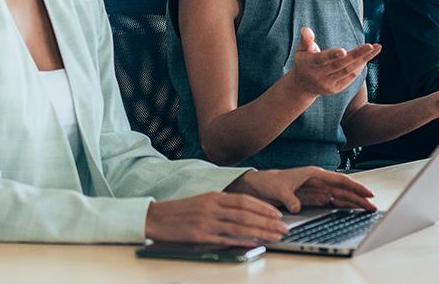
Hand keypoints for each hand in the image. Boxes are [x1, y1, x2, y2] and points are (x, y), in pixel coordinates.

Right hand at [145, 191, 291, 244]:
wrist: (154, 217)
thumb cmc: (179, 211)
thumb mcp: (202, 201)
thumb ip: (222, 206)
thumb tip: (244, 215)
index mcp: (214, 196)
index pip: (245, 200)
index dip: (263, 207)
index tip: (277, 214)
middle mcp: (212, 207)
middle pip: (246, 214)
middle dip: (268, 222)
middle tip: (284, 228)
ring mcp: (206, 221)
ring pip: (240, 226)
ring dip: (261, 232)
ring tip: (276, 237)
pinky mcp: (200, 235)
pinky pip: (225, 239)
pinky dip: (242, 241)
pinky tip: (254, 243)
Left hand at [226, 166, 376, 212]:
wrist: (259, 186)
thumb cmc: (269, 182)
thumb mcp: (279, 190)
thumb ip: (289, 198)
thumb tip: (296, 207)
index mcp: (314, 174)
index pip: (340, 180)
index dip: (355, 187)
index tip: (367, 193)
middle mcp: (319, 181)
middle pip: (344, 190)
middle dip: (359, 197)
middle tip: (372, 206)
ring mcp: (318, 190)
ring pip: (340, 197)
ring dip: (354, 203)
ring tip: (367, 210)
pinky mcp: (314, 198)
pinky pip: (332, 203)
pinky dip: (343, 207)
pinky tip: (352, 212)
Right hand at [284, 27, 379, 96]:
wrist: (302, 86)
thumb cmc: (304, 61)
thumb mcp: (301, 49)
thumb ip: (305, 39)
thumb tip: (306, 29)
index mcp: (309, 64)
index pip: (322, 59)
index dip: (332, 55)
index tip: (344, 51)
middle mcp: (318, 76)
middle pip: (340, 65)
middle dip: (356, 55)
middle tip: (371, 46)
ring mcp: (328, 84)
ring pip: (348, 71)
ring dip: (363, 59)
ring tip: (376, 48)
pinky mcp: (335, 89)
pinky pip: (350, 77)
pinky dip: (359, 67)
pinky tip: (367, 57)